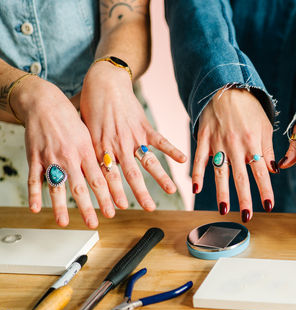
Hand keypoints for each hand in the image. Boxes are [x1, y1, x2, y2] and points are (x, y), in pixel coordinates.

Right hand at [11, 76, 114, 227]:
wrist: (44, 103)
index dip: (107, 196)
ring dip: (61, 207)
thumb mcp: (89, 136)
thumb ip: (96, 156)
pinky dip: (34, 194)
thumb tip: (111, 172)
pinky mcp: (35, 157)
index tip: (115, 210)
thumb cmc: (70, 120)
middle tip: (94, 223)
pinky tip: (36, 208)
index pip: (100, 179)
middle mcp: (70, 157)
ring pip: (57, 186)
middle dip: (88, 207)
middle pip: (81, 187)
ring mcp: (51, 158)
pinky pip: (34, 178)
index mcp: (86, 151)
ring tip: (64, 222)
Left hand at [80, 61, 186, 210]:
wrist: (103, 82)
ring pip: (148, 162)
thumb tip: (79, 166)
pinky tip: (183, 160)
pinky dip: (172, 150)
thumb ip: (85, 149)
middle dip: (140, 194)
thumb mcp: (82, 130)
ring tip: (171, 191)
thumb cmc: (90, 105)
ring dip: (161, 178)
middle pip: (131, 175)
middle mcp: (117, 145)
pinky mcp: (144, 126)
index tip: (117, 209)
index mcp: (100, 148)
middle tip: (148, 209)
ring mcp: (133, 137)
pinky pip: (160, 141)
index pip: (108, 176)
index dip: (112, 194)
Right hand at [195, 87, 275, 220]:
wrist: (225, 87)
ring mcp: (218, 143)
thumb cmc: (248, 108)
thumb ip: (268, 150)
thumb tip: (274, 170)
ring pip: (221, 173)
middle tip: (248, 216)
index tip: (269, 206)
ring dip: (222, 193)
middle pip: (241, 177)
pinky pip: (199, 159)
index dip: (265, 189)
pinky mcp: (203, 139)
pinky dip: (196, 174)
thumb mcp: (265, 127)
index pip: (261, 171)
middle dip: (245, 199)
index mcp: (253, 142)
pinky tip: (196, 189)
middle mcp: (236, 145)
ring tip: (225, 210)